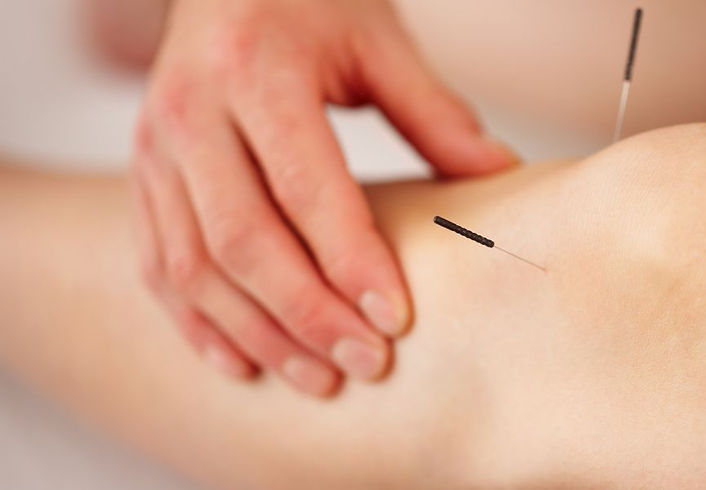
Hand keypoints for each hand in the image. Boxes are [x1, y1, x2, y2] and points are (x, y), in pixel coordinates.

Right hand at [131, 0, 516, 395]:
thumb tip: (500, 173)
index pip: (305, 188)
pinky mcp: (143, 177)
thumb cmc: (308, 4)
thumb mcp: (376, 41)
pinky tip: (244, 361)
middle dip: (307, 316)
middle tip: (366, 364)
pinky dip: (199, 323)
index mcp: (255, 71)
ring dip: (258, 334)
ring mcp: (154, 149)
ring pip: (194, 267)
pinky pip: (159, 265)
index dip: (350, 261)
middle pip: (242, 241)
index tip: (395, 320)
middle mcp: (191, 112)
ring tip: (318, 380)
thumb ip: (432, 111)